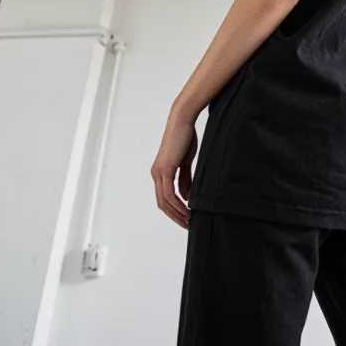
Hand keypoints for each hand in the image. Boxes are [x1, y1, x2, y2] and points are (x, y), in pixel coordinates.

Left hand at [151, 109, 197, 229]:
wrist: (182, 120)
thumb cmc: (185, 137)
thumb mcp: (186, 162)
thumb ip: (185, 179)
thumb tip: (186, 196)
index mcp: (160, 172)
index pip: (164, 198)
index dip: (174, 211)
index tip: (186, 218)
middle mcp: (156, 174)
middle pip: (162, 204)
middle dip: (175, 216)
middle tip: (187, 225)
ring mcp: (159, 172)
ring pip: (164, 201)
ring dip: (177, 213)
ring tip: (189, 220)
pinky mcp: (165, 169)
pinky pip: (169, 193)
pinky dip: (178, 204)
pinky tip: (187, 209)